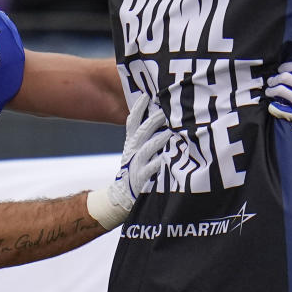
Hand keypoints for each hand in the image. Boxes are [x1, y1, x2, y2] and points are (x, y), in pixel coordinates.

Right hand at [87, 93, 168, 228]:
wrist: (121, 196)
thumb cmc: (135, 169)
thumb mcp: (136, 151)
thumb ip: (146, 136)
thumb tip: (162, 115)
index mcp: (131, 142)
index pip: (132, 121)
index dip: (138, 108)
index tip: (146, 95)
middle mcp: (133, 151)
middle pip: (142, 132)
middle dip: (153, 120)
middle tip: (165, 110)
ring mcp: (137, 165)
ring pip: (147, 149)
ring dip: (159, 140)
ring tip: (170, 132)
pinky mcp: (143, 179)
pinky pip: (152, 169)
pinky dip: (160, 163)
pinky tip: (168, 158)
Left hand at [266, 43, 291, 152]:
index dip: (287, 65)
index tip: (281, 68)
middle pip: (286, 78)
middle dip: (276, 78)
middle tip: (272, 79)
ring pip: (281, 91)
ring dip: (272, 90)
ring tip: (269, 91)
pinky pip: (281, 110)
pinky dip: (274, 107)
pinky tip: (271, 105)